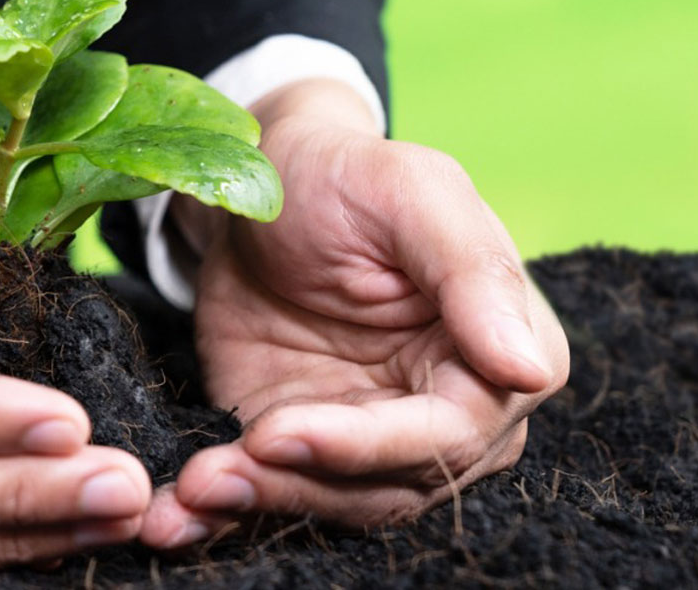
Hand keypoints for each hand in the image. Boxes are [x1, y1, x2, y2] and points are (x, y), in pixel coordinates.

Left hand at [134, 81, 569, 548]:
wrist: (253, 184)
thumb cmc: (345, 176)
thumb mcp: (411, 191)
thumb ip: (474, 270)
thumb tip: (526, 367)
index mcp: (499, 361)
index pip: (448, 435)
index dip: (364, 445)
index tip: (279, 433)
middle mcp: (445, 417)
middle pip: (384, 486)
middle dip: (295, 483)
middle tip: (211, 476)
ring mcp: (368, 440)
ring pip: (327, 503)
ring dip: (253, 502)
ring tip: (186, 491)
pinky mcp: (296, 449)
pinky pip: (269, 495)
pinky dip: (220, 516)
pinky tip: (170, 520)